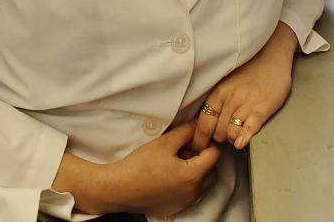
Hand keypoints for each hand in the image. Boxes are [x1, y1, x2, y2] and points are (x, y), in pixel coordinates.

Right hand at [54, 123, 219, 216]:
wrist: (119, 189)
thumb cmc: (139, 165)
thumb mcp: (164, 142)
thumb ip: (186, 131)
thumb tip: (198, 125)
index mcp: (193, 175)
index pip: (215, 154)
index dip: (206, 142)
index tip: (193, 138)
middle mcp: (193, 192)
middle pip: (212, 170)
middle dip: (203, 158)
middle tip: (184, 149)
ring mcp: (185, 202)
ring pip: (202, 183)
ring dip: (196, 171)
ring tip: (176, 162)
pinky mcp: (176, 208)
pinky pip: (191, 194)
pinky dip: (187, 184)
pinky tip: (170, 175)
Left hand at [192, 23, 297, 151]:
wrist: (272, 54)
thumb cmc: (250, 70)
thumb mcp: (226, 82)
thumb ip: (218, 100)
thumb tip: (206, 122)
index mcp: (219, 92)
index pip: (203, 122)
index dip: (200, 139)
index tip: (201, 146)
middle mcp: (231, 98)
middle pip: (217, 131)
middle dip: (219, 139)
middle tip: (223, 139)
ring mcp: (247, 102)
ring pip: (231, 132)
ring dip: (232, 138)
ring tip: (236, 136)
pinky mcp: (264, 106)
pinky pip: (250, 126)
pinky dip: (244, 137)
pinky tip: (241, 143)